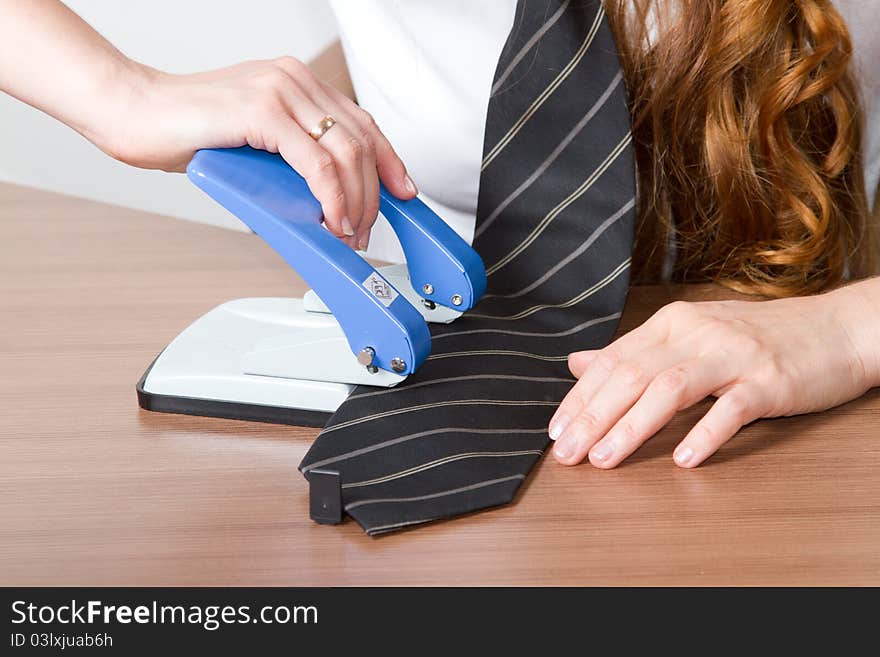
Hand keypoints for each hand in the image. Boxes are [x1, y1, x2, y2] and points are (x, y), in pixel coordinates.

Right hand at [100, 58, 416, 248]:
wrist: (134, 113)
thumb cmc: (186, 130)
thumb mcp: (255, 141)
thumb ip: (291, 157)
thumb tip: (323, 199)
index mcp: (296, 82)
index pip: (361, 123)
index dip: (389, 162)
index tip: (404, 193)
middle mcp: (294, 79)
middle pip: (362, 141)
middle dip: (374, 194)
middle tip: (365, 230)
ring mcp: (280, 91)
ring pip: (347, 153)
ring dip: (356, 202)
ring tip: (349, 233)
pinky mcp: (263, 112)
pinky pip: (317, 163)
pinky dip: (332, 197)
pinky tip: (332, 219)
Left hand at [548, 279, 879, 468]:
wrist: (836, 328)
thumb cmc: (756, 337)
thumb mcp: (689, 335)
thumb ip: (633, 352)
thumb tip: (577, 363)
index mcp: (672, 324)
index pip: (614, 360)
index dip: (580, 397)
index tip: (555, 429)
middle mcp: (696, 334)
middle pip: (632, 375)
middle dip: (592, 417)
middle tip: (566, 453)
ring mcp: (733, 356)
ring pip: (670, 388)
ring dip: (631, 427)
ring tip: (603, 460)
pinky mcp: (769, 381)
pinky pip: (732, 409)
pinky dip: (704, 434)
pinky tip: (681, 460)